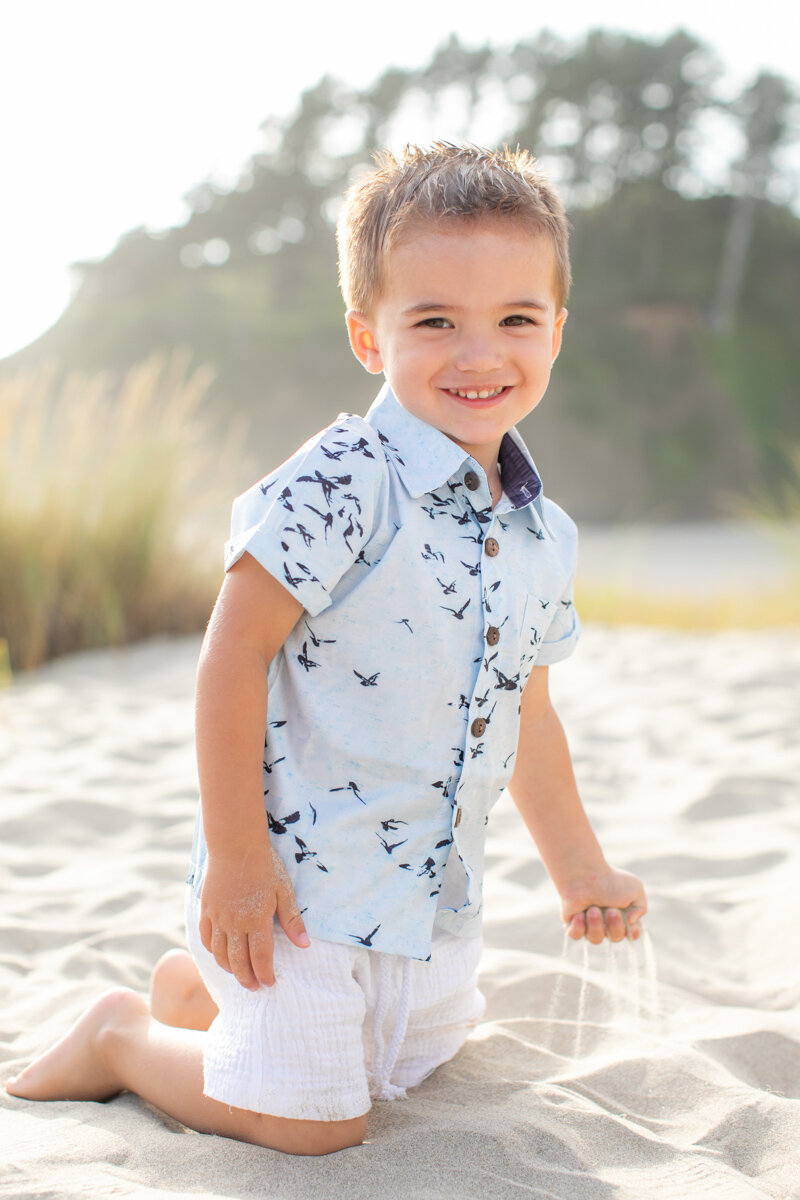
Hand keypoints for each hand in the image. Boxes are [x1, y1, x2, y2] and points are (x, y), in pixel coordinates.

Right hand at [199, 844, 308, 988]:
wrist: (235, 845)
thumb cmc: (265, 865)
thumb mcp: (284, 890)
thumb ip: (292, 919)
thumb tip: (304, 945)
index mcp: (257, 919)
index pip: (261, 957)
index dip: (265, 974)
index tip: (270, 984)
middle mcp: (235, 923)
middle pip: (239, 960)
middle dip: (247, 978)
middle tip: (254, 987)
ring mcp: (218, 917)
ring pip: (220, 953)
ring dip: (229, 968)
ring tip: (238, 975)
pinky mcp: (206, 909)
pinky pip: (206, 937)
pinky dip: (212, 950)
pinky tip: (219, 954)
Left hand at [560, 866, 646, 943]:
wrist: (585, 874)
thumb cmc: (610, 880)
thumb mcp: (636, 889)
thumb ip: (641, 908)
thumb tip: (631, 923)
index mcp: (622, 915)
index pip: (631, 934)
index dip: (632, 933)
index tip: (631, 923)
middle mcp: (605, 921)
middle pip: (615, 938)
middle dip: (614, 926)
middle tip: (610, 910)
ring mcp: (588, 923)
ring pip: (595, 939)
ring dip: (596, 925)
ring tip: (592, 908)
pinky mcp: (572, 923)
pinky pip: (576, 936)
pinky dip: (579, 927)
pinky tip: (579, 914)